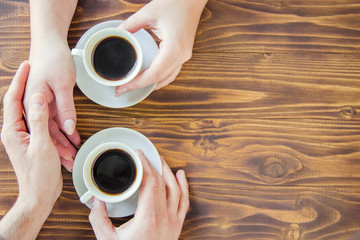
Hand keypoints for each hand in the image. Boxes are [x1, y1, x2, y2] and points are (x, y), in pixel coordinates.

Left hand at [0, 62, 62, 239]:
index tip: (27, 65)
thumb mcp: (41, 145)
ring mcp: (25, 137)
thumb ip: (39, 120)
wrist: (40, 195)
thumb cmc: (39, 174)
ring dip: (43, 102)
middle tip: (36, 70)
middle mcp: (16, 131)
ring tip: (49, 86)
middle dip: (29, 86)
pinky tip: (56, 111)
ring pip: (33, 113)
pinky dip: (50, 119)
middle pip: (21, 102)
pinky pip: (42, 124)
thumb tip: (36, 97)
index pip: (12, 99)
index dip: (19, 81)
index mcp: (12, 130)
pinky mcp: (34, 142)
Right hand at [24, 43, 79, 170]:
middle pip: (46, 132)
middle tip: (71, 162)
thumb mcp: (62, 85)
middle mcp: (32, 104)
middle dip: (59, 148)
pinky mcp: (47, 99)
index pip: (44, 132)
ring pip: (51, 127)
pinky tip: (73, 137)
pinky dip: (65, 128)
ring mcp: (39, 102)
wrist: (49, 42)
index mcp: (32, 102)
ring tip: (75, 153)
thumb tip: (68, 127)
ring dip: (64, 140)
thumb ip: (65, 108)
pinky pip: (55, 118)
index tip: (64, 159)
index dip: (54, 146)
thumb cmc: (53, 59)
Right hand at [89, 150, 189, 239]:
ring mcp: (173, 222)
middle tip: (146, 155)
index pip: (150, 182)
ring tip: (162, 160)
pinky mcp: (176, 226)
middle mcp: (164, 218)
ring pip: (176, 189)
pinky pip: (184, 202)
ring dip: (168, 172)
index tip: (138, 155)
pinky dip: (184, 187)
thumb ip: (98, 218)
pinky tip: (180, 176)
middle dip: (154, 165)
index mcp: (148, 218)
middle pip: (162, 183)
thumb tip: (95, 200)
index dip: (145, 165)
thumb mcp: (107, 239)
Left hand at [115, 0, 207, 95]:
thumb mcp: (149, 12)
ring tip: (133, 87)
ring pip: (167, 78)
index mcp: (174, 48)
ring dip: (150, 85)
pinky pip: (172, 72)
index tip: (123, 87)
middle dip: (139, 86)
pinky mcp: (184, 53)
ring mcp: (184, 56)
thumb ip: (130, 25)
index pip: (153, 74)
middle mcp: (181, 55)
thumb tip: (117, 34)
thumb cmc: (176, 2)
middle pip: (158, 79)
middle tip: (121, 90)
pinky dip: (160, 79)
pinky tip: (150, 81)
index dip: (136, 83)